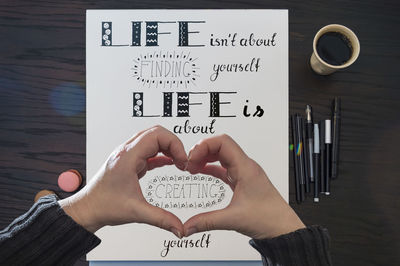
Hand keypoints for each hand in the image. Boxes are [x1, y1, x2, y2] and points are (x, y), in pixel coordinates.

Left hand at [59, 126, 187, 237]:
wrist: (87, 209)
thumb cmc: (103, 206)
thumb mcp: (136, 212)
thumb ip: (161, 219)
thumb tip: (179, 227)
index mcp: (127, 157)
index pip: (157, 135)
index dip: (175, 144)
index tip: (182, 160)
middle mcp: (126, 152)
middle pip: (156, 133)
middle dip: (173, 144)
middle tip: (182, 160)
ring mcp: (127, 155)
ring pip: (152, 138)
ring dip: (167, 147)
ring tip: (178, 162)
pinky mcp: (129, 161)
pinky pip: (148, 149)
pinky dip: (161, 153)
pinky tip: (169, 163)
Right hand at [184, 134, 304, 239]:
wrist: (283, 228)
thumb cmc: (269, 219)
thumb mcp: (234, 219)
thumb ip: (207, 221)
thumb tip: (188, 226)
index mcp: (246, 168)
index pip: (223, 142)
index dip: (204, 146)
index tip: (192, 158)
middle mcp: (246, 167)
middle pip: (221, 145)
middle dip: (202, 151)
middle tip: (189, 164)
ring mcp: (244, 173)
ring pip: (222, 155)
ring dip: (206, 157)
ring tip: (192, 167)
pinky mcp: (242, 180)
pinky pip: (224, 167)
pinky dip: (211, 167)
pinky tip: (202, 171)